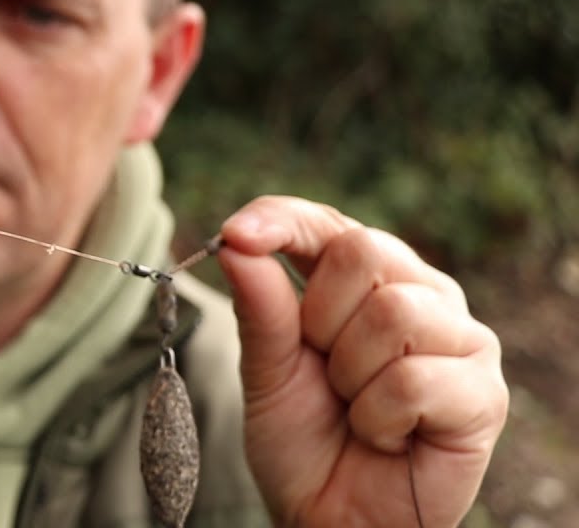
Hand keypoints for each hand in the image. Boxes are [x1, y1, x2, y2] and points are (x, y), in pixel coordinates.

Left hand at [217, 196, 507, 527]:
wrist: (331, 517)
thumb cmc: (303, 440)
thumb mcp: (266, 370)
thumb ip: (259, 308)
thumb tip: (236, 242)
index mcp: (362, 280)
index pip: (324, 222)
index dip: (281, 220)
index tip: (235, 234)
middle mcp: (419, 293)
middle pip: (362, 251)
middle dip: (319, 319)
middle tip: (324, 372)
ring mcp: (459, 339)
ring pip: (393, 312)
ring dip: (351, 375)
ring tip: (356, 409)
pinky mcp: (482, 392)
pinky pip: (414, 379)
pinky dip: (379, 417)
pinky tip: (386, 435)